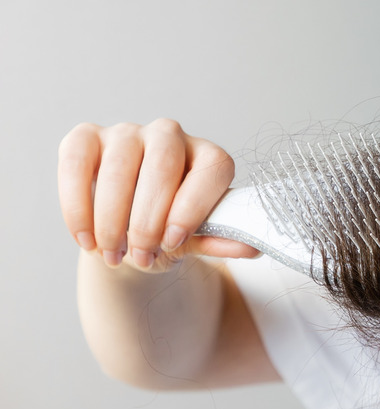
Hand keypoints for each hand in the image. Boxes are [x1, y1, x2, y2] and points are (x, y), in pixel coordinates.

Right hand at [58, 119, 258, 271]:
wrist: (130, 231)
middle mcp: (170, 135)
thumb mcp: (197, 238)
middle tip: (140, 254)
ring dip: (113, 219)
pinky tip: (85, 239)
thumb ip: (220, 239)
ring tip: (113, 254)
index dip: (194, 206)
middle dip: (149, 218)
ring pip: (120, 166)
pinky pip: (77, 163)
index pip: (213, 168)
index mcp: (208, 156)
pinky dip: (78, 206)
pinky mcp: (87, 137)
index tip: (175, 241)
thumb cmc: (169, 229)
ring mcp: (128, 132)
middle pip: (163, 165)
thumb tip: (252, 245)